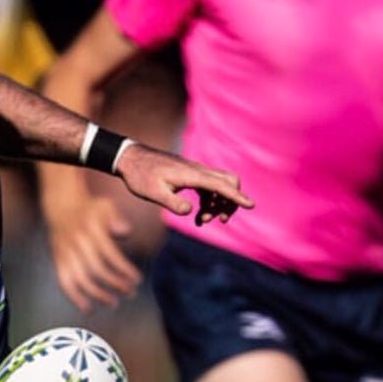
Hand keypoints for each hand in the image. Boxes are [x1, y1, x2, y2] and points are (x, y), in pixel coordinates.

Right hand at [46, 192, 142, 312]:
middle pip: (97, 269)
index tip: (137, 280)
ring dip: (98, 295)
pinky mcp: (58, 261)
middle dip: (115, 284)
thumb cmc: (91, 210)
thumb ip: (117, 218)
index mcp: (91, 229)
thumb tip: (125, 232)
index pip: (110, 254)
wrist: (61, 206)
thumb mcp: (105, 206)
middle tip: (130, 293)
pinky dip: (74, 297)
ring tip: (113, 303)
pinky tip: (87, 308)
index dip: (124, 270)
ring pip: (81, 279)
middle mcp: (77, 242)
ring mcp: (65, 253)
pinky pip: (64, 282)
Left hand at [116, 141, 254, 226]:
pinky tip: (199, 215)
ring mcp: (195, 172)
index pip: (220, 185)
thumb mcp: (153, 193)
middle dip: (231, 201)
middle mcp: (197, 171)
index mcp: (191, 174)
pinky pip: (210, 188)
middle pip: (228, 181)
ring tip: (202, 221)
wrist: (131, 159)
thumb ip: (172, 202)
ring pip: (220, 186)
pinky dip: (210, 202)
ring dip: (218, 205)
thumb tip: (190, 211)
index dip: (236, 196)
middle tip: (219, 220)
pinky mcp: (191, 175)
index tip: (251, 205)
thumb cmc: (141, 176)